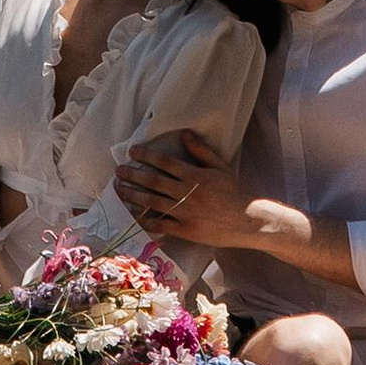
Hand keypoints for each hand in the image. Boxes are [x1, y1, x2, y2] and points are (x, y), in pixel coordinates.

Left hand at [115, 127, 252, 246]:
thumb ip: (201, 151)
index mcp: (195, 176)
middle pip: (153, 182)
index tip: (133, 152)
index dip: (147, 156)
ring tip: (119, 190)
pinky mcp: (185, 230)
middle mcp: (186, 193)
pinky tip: (133, 217)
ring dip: (133, 196)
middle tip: (119, 171)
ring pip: (152, 203)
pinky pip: (161, 225)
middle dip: (133, 175)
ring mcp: (184, 213)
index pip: (165, 163)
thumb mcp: (220, 167)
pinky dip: (146, 221)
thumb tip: (184, 134)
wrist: (247, 220)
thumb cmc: (234, 192)